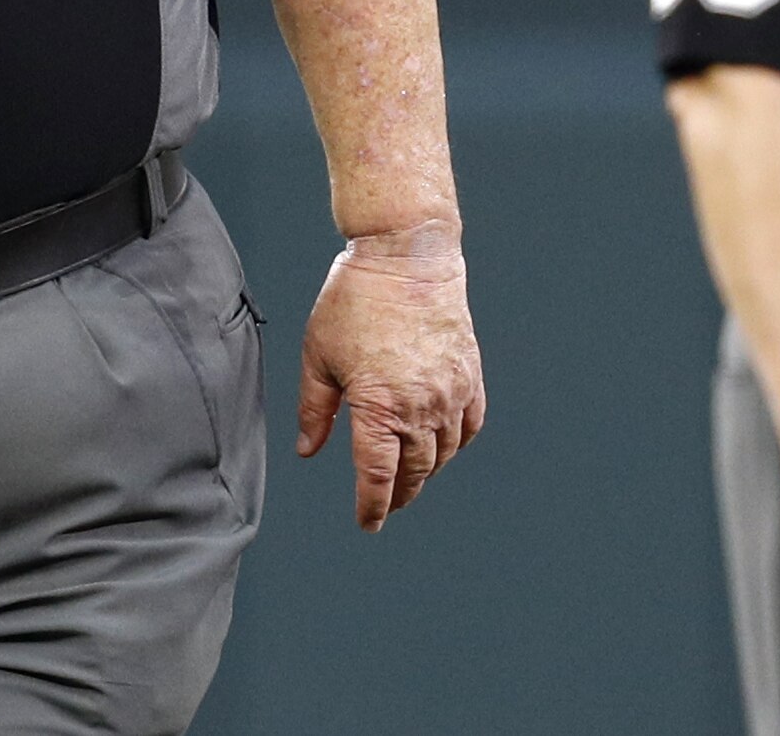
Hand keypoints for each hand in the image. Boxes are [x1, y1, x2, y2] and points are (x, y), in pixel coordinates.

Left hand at [294, 221, 487, 530]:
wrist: (406, 255)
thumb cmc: (355, 299)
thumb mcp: (318, 356)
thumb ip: (314, 409)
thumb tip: (309, 450)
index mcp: (379, 407)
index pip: (377, 476)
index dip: (372, 506)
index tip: (367, 523)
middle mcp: (420, 406)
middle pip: (414, 472)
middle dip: (398, 495)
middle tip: (386, 505)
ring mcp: (450, 392)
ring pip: (443, 454)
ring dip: (426, 473)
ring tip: (411, 479)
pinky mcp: (469, 374)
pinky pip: (470, 424)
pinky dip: (457, 443)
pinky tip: (443, 446)